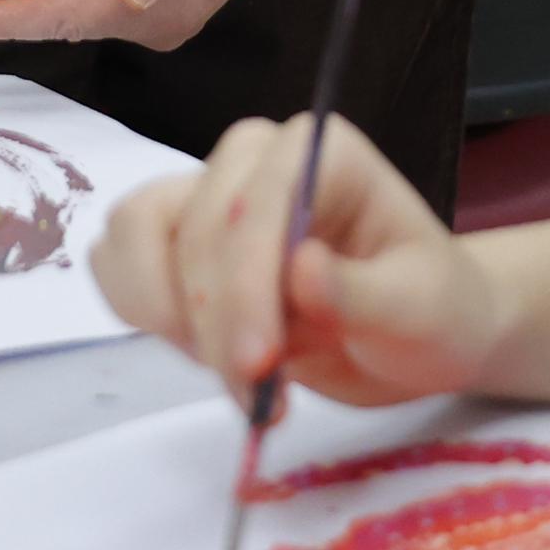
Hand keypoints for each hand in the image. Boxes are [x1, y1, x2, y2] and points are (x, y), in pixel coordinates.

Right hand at [94, 116, 501, 409]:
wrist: (415, 335)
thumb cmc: (431, 311)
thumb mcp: (420, 311)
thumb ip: (361, 293)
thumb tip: (301, 270)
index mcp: (321, 151)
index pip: (253, 204)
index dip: (244, 287)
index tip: (256, 366)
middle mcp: (256, 158)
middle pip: (193, 228)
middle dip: (214, 322)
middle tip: (254, 397)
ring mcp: (209, 192)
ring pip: (136, 232)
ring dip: (169, 315)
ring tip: (234, 372)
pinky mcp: (179, 238)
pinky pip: (119, 258)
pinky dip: (142, 312)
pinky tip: (203, 351)